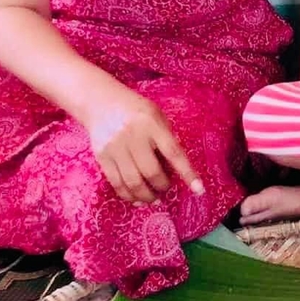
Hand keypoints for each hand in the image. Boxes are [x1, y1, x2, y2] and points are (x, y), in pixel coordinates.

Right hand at [83, 87, 202, 202]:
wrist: (100, 102)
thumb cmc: (135, 110)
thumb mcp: (156, 116)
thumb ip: (166, 139)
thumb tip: (176, 171)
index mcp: (151, 124)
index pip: (173, 152)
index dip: (187, 173)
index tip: (199, 190)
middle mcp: (133, 136)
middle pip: (151, 172)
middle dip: (163, 186)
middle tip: (166, 188)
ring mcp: (115, 147)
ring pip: (133, 182)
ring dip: (146, 196)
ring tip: (153, 198)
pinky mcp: (102, 156)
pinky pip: (116, 183)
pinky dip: (128, 195)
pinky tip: (137, 198)